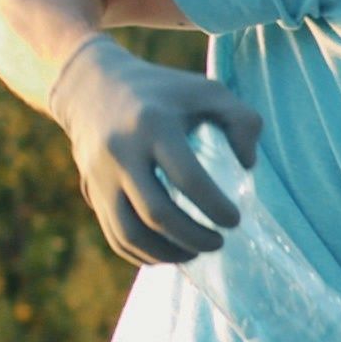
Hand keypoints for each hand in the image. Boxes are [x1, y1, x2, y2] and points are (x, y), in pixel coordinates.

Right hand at [46, 35, 263, 266]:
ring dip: (167, 253)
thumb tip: (248, 166)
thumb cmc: (164, 92)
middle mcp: (122, 152)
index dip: (215, 207)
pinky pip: (115, 236)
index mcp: (154, 124)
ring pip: (130, 233)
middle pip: (157, 214)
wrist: (92, 87)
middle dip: (194, 237)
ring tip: (196, 252)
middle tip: (219, 241)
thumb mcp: (208, 91)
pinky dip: (143, 254)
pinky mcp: (92, 192)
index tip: (235, 219)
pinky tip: (169, 253)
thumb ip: (242, 120)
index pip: (188, 178)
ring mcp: (101, 176)